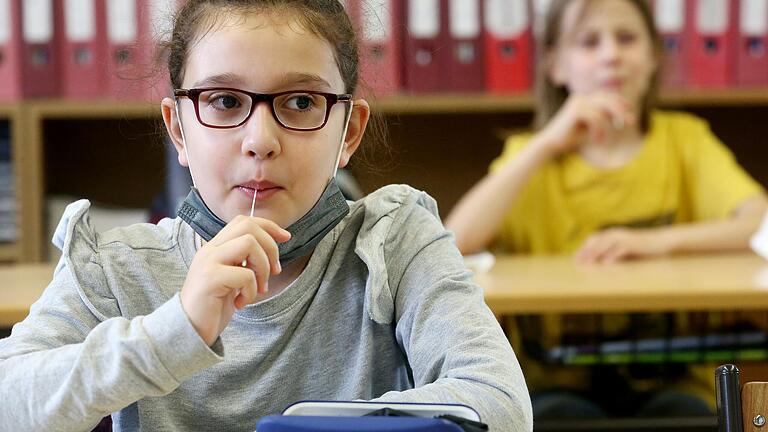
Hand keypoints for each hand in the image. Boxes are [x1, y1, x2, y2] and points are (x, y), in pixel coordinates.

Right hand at [180, 215, 290, 345]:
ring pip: (249, 244)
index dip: (269, 226)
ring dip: (263, 268)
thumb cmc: (214, 306)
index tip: (286, 238)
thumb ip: (244, 261)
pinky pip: (245, 274)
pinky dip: (251, 291)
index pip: (244, 221)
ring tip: (258, 289)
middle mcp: (210, 250)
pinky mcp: (210, 279)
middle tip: (274, 272)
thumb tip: (272, 247)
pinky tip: (241, 303)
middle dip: (270, 247)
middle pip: (248, 227)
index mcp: (216, 247)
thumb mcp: (232, 277)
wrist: (189, 330)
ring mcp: (208, 262)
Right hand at [535, 92, 634, 157]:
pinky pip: (597, 118)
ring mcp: (578, 103)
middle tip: (630, 122)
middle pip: (608, 99)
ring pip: (604, 108)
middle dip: (621, 110)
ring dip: (612, 121)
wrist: (552, 144)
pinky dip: (600, 130)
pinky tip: (598, 141)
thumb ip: (604, 119)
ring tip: (614, 132)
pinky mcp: (576, 111)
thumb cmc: (571, 137)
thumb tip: (622, 116)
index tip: (630, 112)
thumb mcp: (592, 127)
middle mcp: (581, 98)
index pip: (607, 96)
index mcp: (584, 99)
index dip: (620, 102)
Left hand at [574, 227, 670, 263]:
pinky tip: (606, 264)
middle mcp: (615, 233)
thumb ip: (611, 254)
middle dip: (585, 252)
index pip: (592, 240)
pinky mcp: (633, 243)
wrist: (662, 242)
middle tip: (576, 263)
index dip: (583, 249)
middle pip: (596, 242)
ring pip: (605, 244)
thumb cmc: (641, 249)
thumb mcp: (623, 252)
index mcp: (611, 234)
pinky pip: (620, 249)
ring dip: (595, 254)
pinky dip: (612, 256)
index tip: (575, 259)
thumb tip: (597, 264)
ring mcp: (624, 237)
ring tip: (587, 264)